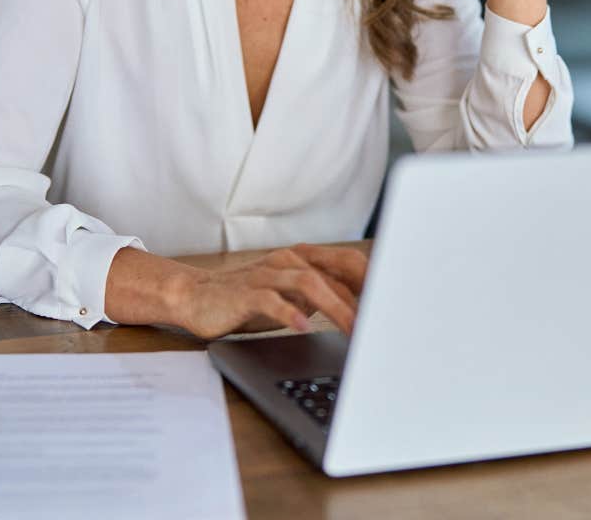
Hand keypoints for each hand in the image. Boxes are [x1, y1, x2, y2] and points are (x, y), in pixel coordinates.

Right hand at [176, 243, 367, 340]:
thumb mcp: (290, 297)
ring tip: (353, 329)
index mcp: (302, 259)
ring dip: (335, 306)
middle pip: (334, 273)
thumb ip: (319, 297)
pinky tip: (303, 326)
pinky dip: (290, 312)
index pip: (346, 266)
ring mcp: (267, 274)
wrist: (197, 297)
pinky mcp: (246, 292)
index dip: (372, 284)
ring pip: (308, 283)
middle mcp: (287, 261)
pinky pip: (272, 300)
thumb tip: (359, 311)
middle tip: (381, 323)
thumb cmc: (247, 300)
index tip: (394, 306)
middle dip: (361, 298)